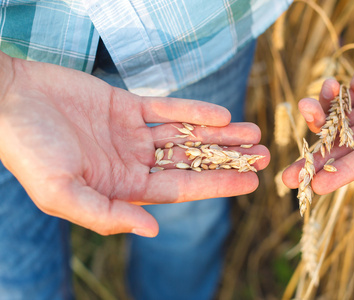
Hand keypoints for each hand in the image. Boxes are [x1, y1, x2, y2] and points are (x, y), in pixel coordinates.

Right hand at [0, 53, 269, 236]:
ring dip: (219, 135)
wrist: (8, 101)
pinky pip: (166, 108)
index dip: (217, 185)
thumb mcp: (61, 193)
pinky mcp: (125, 106)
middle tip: (264, 154)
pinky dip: (193, 111)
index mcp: (122, 187)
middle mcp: (131, 162)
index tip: (250, 182)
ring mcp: (130, 133)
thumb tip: (153, 230)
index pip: (180, 189)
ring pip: (185, 135)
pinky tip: (222, 115)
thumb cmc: (29, 150)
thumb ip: (107, 214)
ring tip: (254, 132)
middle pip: (191, 161)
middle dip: (227, 158)